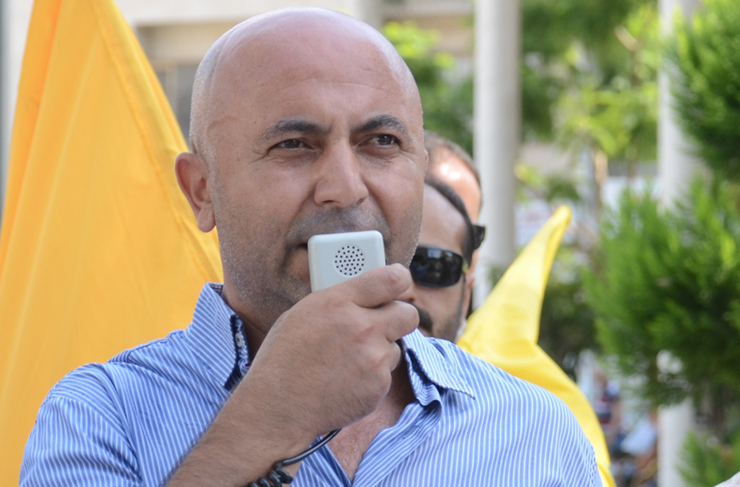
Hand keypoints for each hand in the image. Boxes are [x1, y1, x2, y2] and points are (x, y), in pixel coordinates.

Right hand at [166, 264, 417, 485]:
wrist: (278, 408)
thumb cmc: (284, 359)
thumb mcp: (303, 313)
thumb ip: (340, 300)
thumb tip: (365, 293)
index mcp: (337, 302)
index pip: (392, 279)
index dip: (400, 280)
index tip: (400, 284)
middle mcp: (361, 326)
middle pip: (408, 313)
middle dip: (400, 317)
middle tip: (387, 322)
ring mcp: (373, 357)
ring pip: (396, 346)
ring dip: (380, 351)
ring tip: (348, 360)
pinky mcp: (379, 385)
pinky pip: (387, 373)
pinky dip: (372, 376)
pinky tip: (347, 379)